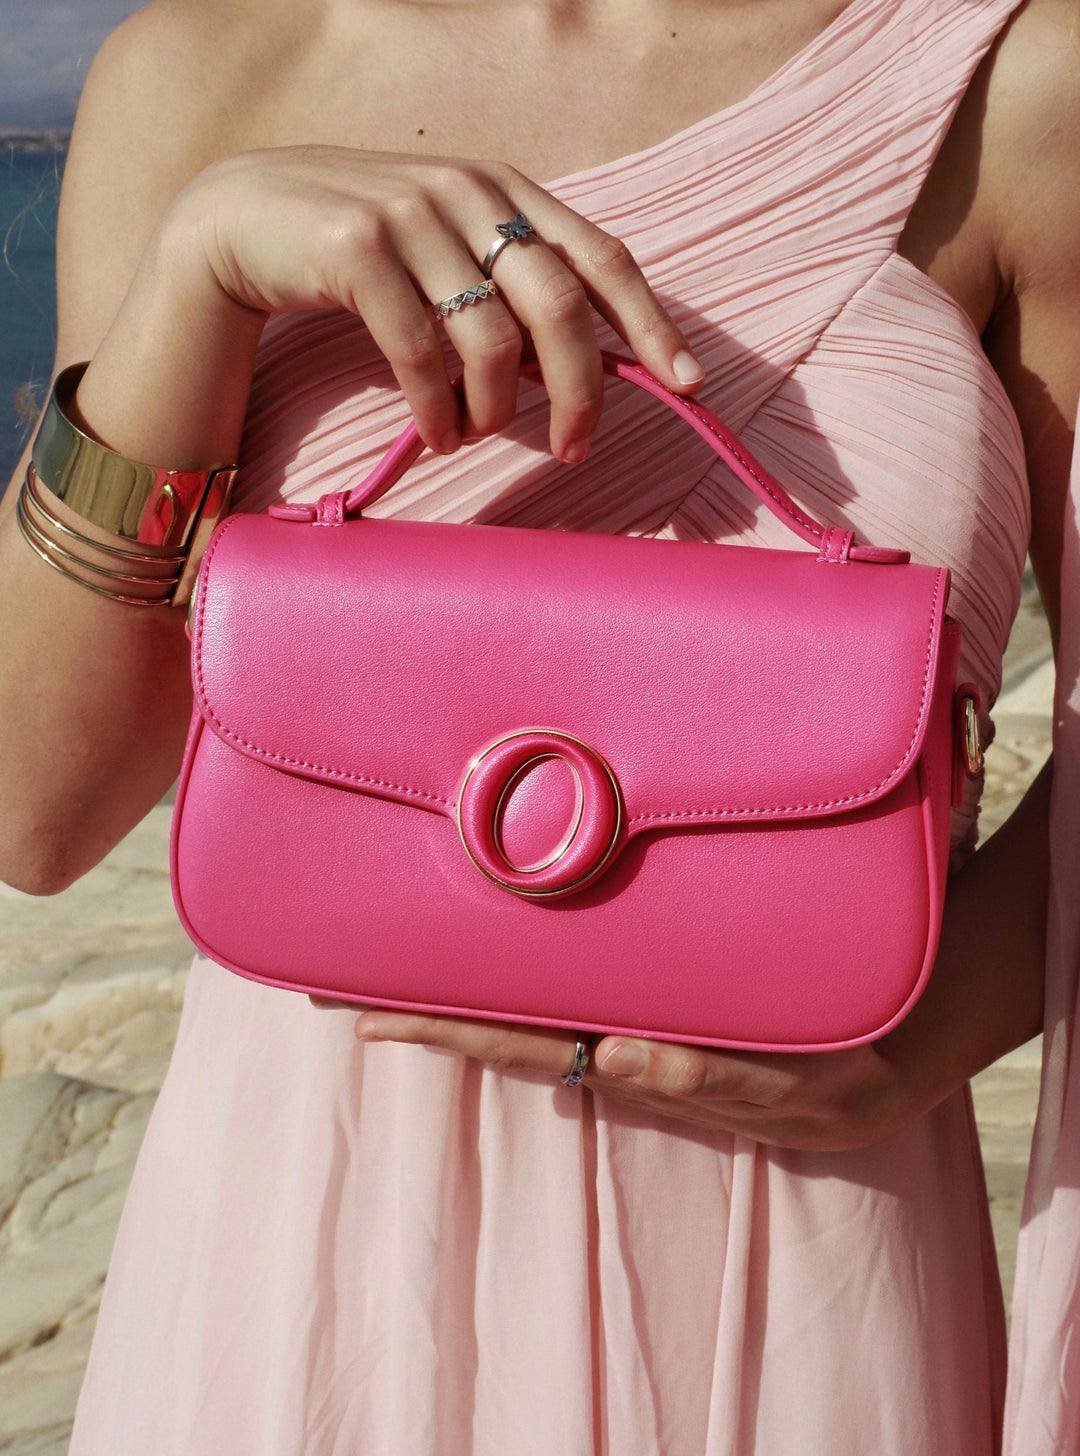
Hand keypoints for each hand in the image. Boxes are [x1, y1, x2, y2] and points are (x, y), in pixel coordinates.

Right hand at [172, 145, 704, 460]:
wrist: (241, 221)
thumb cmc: (361, 252)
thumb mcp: (447, 255)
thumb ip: (510, 292)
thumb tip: (579, 369)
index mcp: (505, 188)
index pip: (602, 257)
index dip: (652, 324)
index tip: (688, 385)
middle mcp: (467, 190)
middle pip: (561, 305)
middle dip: (580, 391)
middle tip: (575, 449)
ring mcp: (410, 215)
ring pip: (491, 340)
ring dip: (492, 410)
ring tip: (472, 433)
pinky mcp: (355, 250)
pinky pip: (421, 355)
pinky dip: (437, 412)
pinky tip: (437, 434)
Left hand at [308, 998, 923, 1150]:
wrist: (881, 1062)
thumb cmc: (833, 1073)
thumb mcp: (787, 1084)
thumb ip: (704, 1078)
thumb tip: (615, 1058)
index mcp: (633, 1057)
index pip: (519, 1042)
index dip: (444, 1029)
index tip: (368, 1017)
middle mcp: (616, 1037)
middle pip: (502, 1020)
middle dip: (423, 1001)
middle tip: (334, 975)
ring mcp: (633, 1016)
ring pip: (533, 999)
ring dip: (464, 978)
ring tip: (391, 947)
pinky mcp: (658, 993)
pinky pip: (579, 980)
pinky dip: (525, 966)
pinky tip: (493, 935)